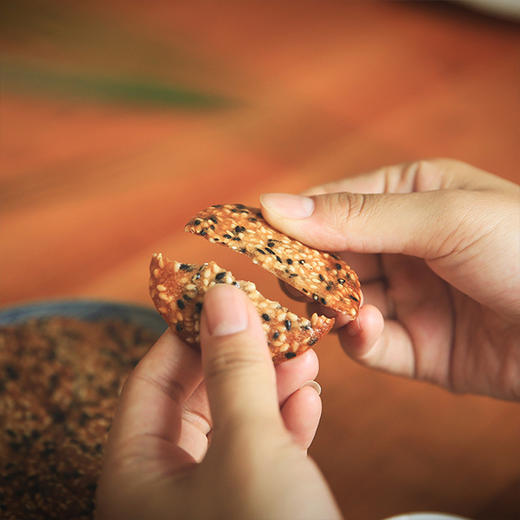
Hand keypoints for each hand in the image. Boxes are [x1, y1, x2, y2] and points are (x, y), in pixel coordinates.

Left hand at [96, 285, 340, 519]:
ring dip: (269, 386)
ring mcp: (211, 502)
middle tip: (276, 325)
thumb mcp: (249, 445)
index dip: (188, 333)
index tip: (226, 297)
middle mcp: (166, 489)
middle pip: (197, 399)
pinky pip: (261, 454)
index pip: (152, 380)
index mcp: (137, 475)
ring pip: (234, 424)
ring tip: (304, 356)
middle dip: (239, 358)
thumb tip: (221, 295)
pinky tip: (308, 399)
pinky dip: (285, 422)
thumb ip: (234, 368)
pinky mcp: (252, 511)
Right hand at [260, 159, 519, 400]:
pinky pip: (369, 344)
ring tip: (333, 308)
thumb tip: (273, 204)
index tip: (252, 235)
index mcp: (408, 196)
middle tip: (289, 279)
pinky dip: (360, 340)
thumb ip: (356, 215)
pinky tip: (368, 330)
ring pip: (341, 303)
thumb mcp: (442, 217)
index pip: (331, 205)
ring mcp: (407, 298)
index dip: (291, 221)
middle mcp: (402, 246)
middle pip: (329, 257)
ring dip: (331, 308)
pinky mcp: (416, 347)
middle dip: (307, 270)